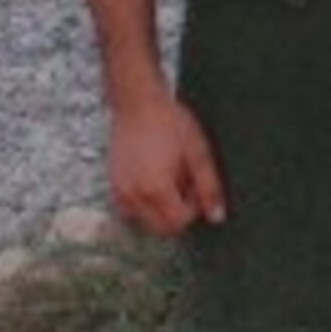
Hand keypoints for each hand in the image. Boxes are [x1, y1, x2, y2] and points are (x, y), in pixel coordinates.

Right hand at [108, 92, 227, 235]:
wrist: (139, 104)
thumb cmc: (169, 123)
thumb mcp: (198, 154)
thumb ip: (209, 188)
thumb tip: (217, 217)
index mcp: (156, 189)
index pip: (178, 223)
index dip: (193, 210)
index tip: (196, 188)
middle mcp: (133, 195)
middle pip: (160, 228)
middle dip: (177, 214)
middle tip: (184, 185)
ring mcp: (120, 191)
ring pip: (144, 221)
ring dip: (160, 210)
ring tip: (169, 179)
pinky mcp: (113, 185)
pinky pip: (131, 210)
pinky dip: (145, 204)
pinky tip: (154, 179)